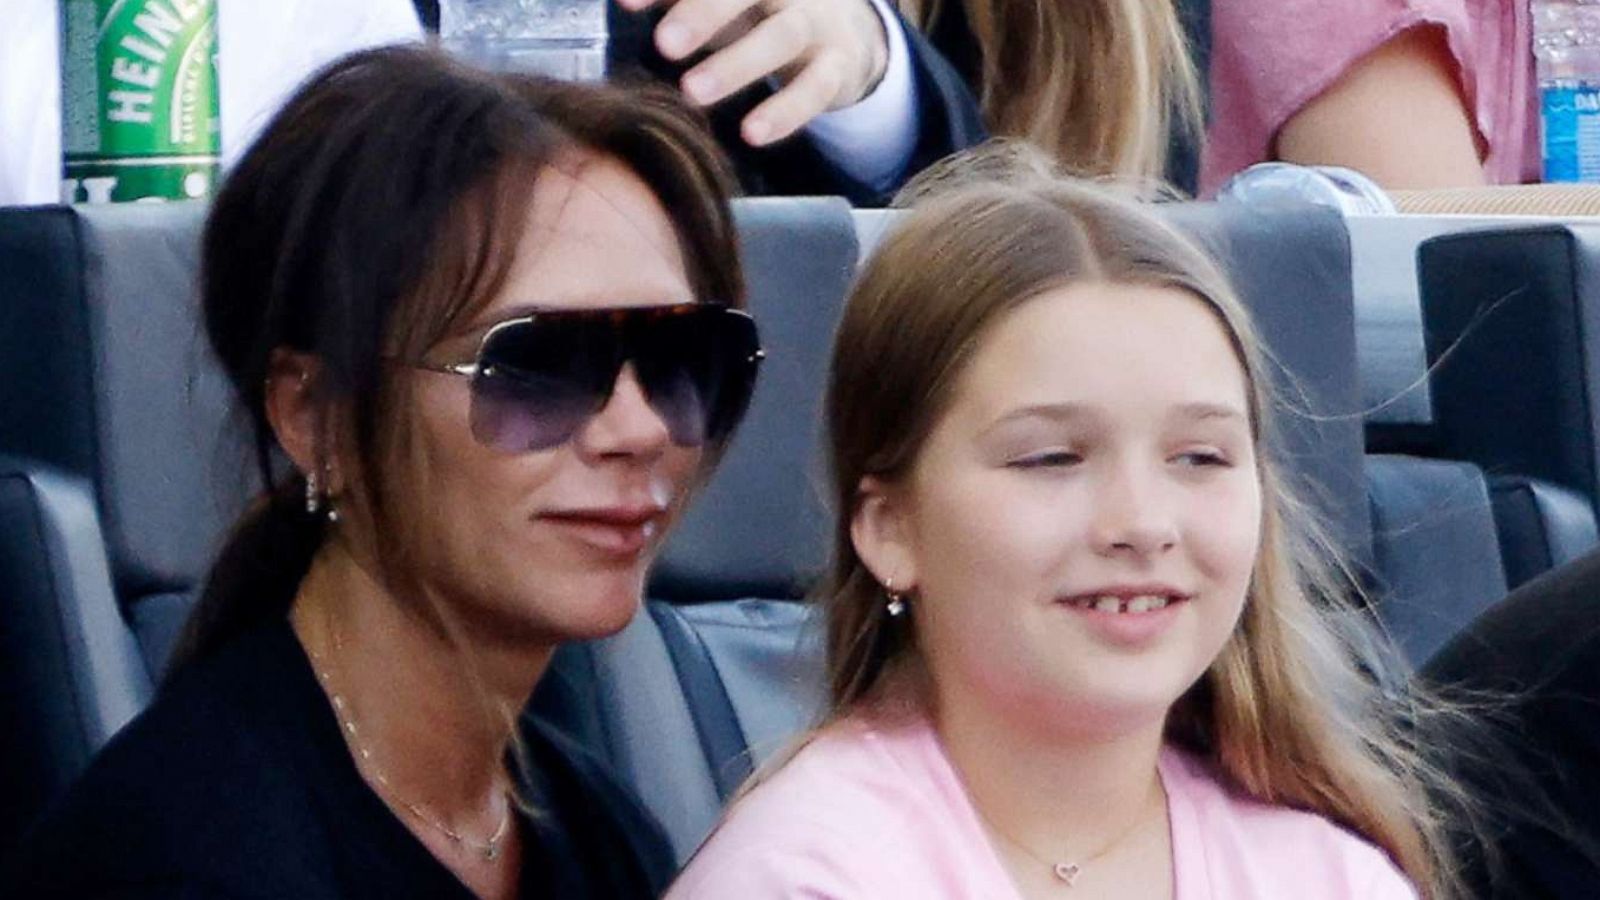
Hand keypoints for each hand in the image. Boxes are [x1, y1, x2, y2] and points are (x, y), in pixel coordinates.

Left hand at [619, 0, 890, 145]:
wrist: (845, 33)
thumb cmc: (759, 13)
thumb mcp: (720, 2)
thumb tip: (622, 0)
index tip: (627, 4)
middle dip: (706, 14)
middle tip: (663, 44)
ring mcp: (816, 25)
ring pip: (782, 37)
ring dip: (738, 64)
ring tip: (692, 92)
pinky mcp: (837, 67)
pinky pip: (815, 88)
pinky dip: (786, 111)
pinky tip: (751, 133)